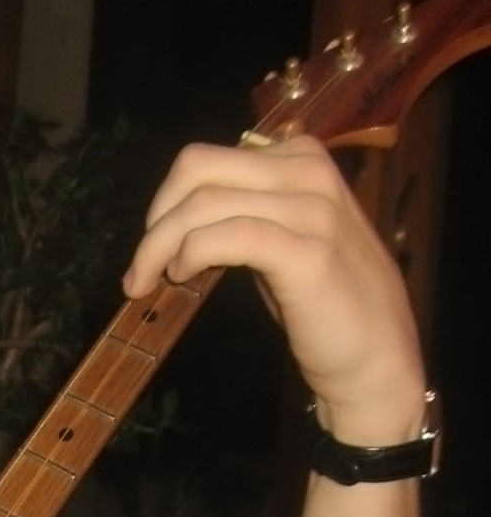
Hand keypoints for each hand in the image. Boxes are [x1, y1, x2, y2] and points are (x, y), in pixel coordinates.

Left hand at [122, 136, 425, 448]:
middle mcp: (308, 171)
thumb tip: (178, 218)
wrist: (376, 358)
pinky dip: (192, 254)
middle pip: (198, 170)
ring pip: (204, 203)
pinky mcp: (307, 253)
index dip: (165, 201)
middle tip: (140, 267)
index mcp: (300, 159)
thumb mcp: (282, 240)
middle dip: (155, 219)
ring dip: (160, 246)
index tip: (152, 244)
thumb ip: (243, 214)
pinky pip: (229, 236)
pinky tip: (183, 278)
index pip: (206, 160)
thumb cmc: (324, 304)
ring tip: (150, 283)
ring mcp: (312, 209)